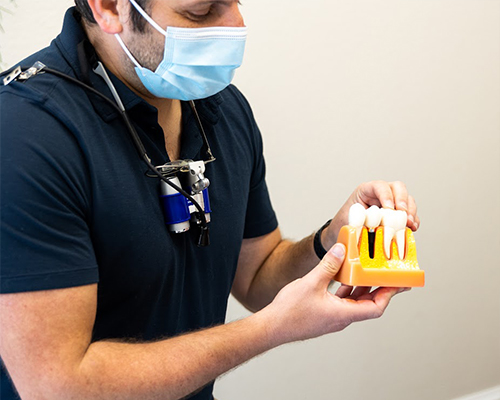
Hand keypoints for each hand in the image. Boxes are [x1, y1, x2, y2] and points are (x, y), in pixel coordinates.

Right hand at [263, 244, 407, 344]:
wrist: (272, 327)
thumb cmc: (290, 311)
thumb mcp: (311, 282)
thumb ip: (329, 265)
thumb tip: (342, 249)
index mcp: (343, 314)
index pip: (376, 308)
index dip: (388, 294)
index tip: (398, 283)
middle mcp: (341, 318)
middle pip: (368, 304)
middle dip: (379, 288)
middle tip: (388, 274)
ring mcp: (333, 317)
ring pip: (354, 302)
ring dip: (362, 287)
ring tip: (367, 271)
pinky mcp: (324, 314)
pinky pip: (342, 301)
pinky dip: (347, 289)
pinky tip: (342, 277)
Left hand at [323, 181, 419, 249]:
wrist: (343, 230)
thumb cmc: (345, 222)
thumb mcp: (349, 219)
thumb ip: (361, 220)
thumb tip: (374, 227)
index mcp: (366, 190)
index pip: (379, 186)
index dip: (386, 195)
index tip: (389, 209)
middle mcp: (381, 194)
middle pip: (398, 188)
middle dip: (402, 201)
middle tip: (403, 215)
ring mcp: (391, 202)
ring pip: (407, 199)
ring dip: (410, 211)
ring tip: (409, 224)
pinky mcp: (397, 214)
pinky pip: (410, 213)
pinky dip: (413, 220)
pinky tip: (412, 228)